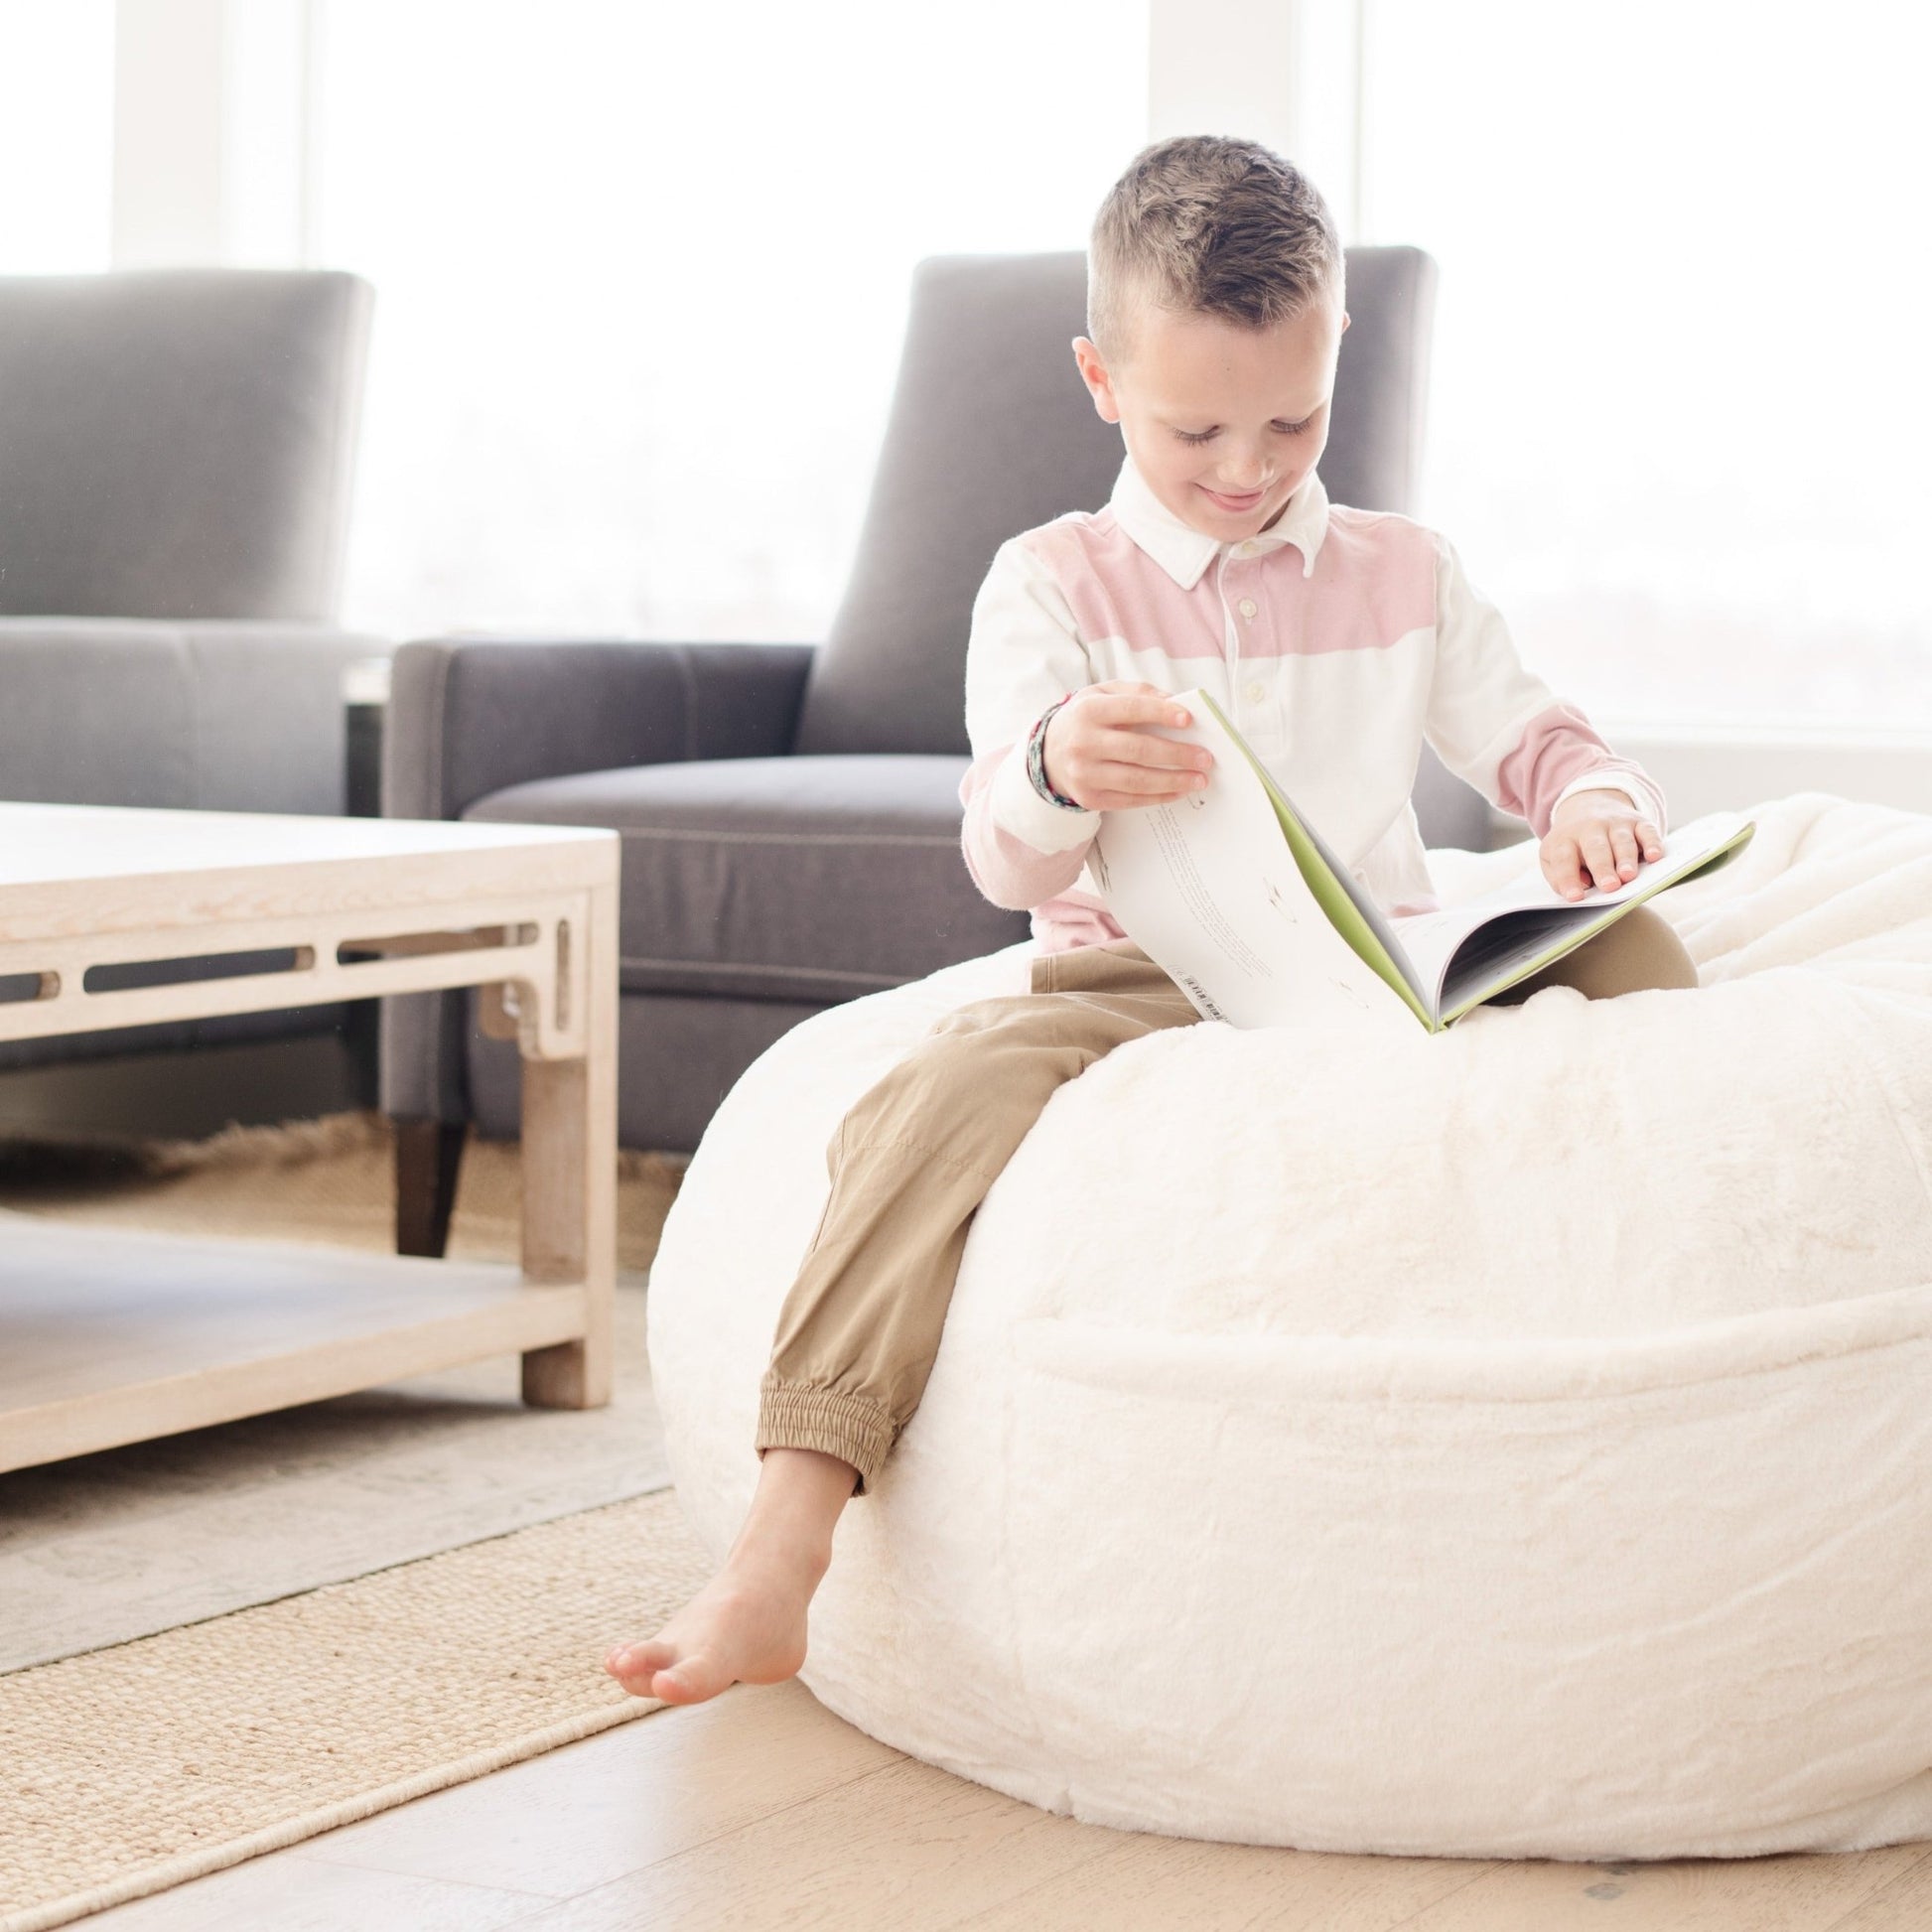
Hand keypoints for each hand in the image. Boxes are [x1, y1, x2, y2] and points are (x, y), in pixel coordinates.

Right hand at [1041, 681, 1213, 811]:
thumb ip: (1138, 692)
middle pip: (1138, 750)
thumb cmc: (1086, 720)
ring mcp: (1084, 774)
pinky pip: (1130, 800)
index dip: (1161, 713)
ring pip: (1136, 780)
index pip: (1130, 709)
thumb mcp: (1103, 694)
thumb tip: (1175, 702)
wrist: (1049, 753)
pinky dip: (1159, 797)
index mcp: (1088, 711)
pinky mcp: (1090, 798)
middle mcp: (1083, 743)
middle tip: (1205, 758)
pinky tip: (1178, 790)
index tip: (1189, 719)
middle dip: (1176, 755)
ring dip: (1173, 780)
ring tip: (1199, 779)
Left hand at [1541, 795, 1663, 900]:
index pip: (1563, 859)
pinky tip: (1654, 856)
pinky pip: (1647, 831)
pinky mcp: (1639, 821)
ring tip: (1628, 876)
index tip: (1575, 897)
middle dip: (1603, 868)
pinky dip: (1652, 843)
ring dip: (1626, 859)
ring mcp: (1616, 823)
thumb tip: (1579, 887)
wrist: (1589, 804)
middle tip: (1609, 887)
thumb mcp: (1552, 856)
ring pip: (1622, 841)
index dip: (1568, 878)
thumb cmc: (1571, 843)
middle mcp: (1590, 828)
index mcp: (1564, 839)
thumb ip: (1557, 875)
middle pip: (1596, 848)